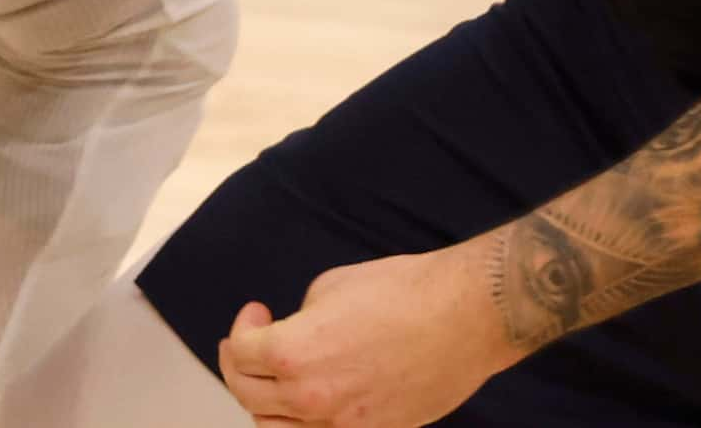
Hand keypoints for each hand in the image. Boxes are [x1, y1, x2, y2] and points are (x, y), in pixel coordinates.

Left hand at [218, 242, 513, 426]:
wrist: (462, 316)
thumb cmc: (404, 292)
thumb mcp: (332, 286)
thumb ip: (301, 319)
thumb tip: (295, 333)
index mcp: (294, 353)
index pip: (241, 353)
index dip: (243, 327)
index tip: (256, 313)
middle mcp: (311, 398)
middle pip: (249, 396)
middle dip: (239, 366)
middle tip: (245, 346)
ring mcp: (342, 426)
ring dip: (265, 404)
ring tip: (271, 381)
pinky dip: (305, 424)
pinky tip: (310, 401)